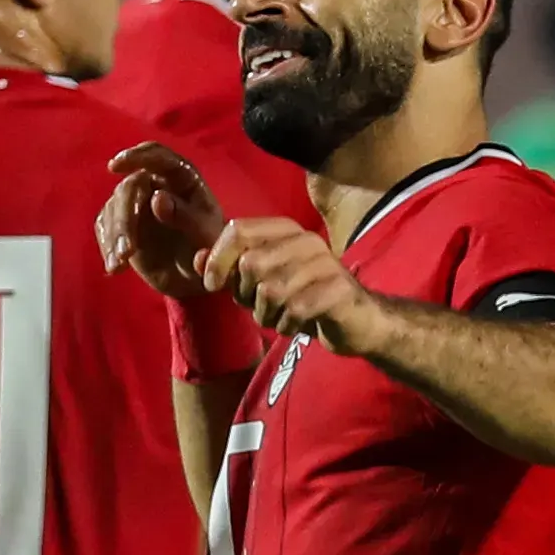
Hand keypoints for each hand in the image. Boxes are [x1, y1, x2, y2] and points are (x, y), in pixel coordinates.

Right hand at [99, 143, 228, 302]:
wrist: (196, 278)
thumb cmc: (208, 250)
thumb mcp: (206, 237)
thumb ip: (188, 218)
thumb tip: (157, 198)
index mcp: (183, 179)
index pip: (159, 156)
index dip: (137, 156)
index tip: (116, 165)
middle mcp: (157, 185)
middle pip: (130, 187)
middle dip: (124, 218)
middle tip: (127, 251)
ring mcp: (137, 203)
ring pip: (114, 208)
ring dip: (115, 235)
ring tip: (122, 263)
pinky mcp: (122, 222)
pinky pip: (106, 227)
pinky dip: (107, 246)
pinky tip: (115, 267)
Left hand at [202, 218, 382, 353]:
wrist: (358, 322)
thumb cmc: (305, 301)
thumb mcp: (260, 286)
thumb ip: (230, 272)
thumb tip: (196, 259)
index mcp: (285, 231)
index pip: (238, 229)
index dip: (217, 259)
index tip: (212, 285)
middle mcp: (305, 240)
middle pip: (250, 263)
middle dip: (245, 296)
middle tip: (260, 308)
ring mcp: (325, 263)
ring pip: (270, 290)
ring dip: (267, 315)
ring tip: (280, 317)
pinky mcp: (338, 290)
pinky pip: (294, 309)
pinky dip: (287, 324)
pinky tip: (297, 324)